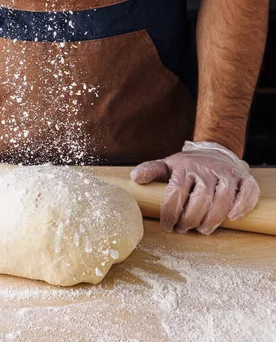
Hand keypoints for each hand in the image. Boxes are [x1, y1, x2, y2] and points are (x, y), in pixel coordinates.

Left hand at [130, 141, 259, 234]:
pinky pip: (247, 192)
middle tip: (184, 229)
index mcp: (185, 167)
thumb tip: (134, 178)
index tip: (167, 226)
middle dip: (191, 219)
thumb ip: (150, 171)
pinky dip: (242, 205)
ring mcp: (226, 173)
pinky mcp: (244, 179)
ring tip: (202, 230)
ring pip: (223, 198)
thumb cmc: (188, 165)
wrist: (214, 151)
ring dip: (213, 219)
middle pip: (200, 199)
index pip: (177, 191)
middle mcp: (207, 169)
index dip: (171, 212)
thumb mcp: (167, 165)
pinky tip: (232, 217)